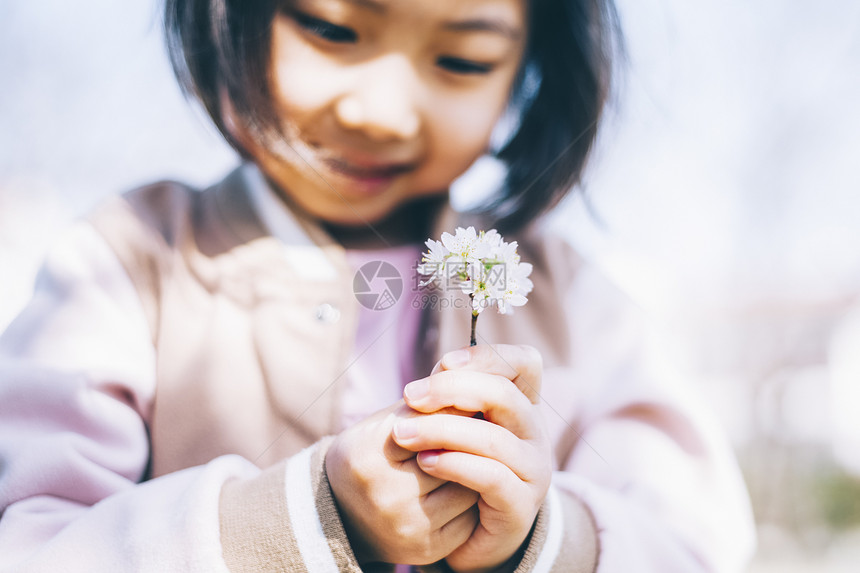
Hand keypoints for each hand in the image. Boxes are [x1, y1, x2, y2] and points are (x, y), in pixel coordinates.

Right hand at [325, 401, 479, 565]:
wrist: (343, 512)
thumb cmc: (372, 454)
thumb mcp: (385, 422)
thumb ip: (423, 404)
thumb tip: (464, 379)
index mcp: (368, 454)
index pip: (430, 424)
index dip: (453, 411)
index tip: (469, 403)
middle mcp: (385, 495)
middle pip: (453, 456)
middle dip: (469, 441)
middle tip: (482, 430)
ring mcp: (407, 526)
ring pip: (467, 486)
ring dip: (475, 471)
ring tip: (474, 458)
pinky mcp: (426, 548)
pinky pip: (469, 517)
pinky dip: (471, 499)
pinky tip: (464, 487)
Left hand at [392, 344, 551, 571]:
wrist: (470, 537)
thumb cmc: (458, 469)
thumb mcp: (454, 426)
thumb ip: (450, 400)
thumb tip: (434, 374)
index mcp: (521, 404)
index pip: (525, 362)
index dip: (487, 355)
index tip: (444, 363)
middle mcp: (534, 432)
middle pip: (505, 394)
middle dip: (452, 389)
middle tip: (410, 396)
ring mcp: (533, 470)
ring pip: (494, 438)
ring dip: (443, 430)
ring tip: (403, 434)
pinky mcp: (521, 505)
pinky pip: (492, 477)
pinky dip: (455, 464)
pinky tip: (425, 462)